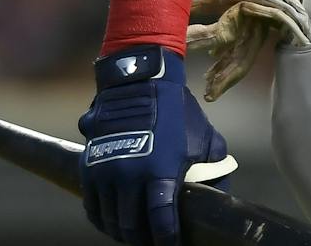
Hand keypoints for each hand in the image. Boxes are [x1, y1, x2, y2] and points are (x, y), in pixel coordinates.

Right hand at [79, 44, 228, 244]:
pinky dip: (103, 219)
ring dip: (123, 232)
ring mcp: (106, 172)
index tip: (171, 243)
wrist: (138, 80)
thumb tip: (221, 195)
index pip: (160, 222)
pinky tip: (115, 219)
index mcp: (159, 171)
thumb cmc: (175, 110)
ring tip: (136, 231)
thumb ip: (213, 169)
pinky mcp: (89, 167)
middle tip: (154, 239)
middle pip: (131, 228)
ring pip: (111, 221)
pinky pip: (93, 208)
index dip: (166, 240)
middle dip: (144, 240)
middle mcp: (129, 176)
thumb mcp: (203, 138)